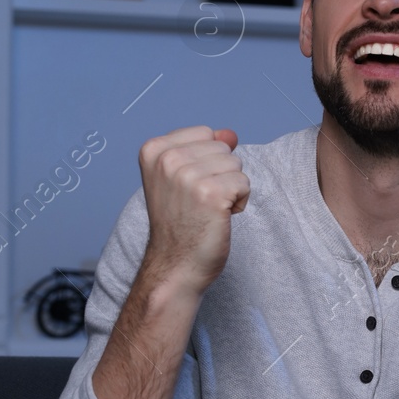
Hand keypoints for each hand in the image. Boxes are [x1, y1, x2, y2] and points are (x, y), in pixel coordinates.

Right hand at [137, 125, 248, 296]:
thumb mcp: (182, 177)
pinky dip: (239, 202)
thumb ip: (205, 149)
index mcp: (154, 150)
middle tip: (199, 203)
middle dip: (221, 174)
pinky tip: (219, 217)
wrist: (174, 265)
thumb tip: (230, 134)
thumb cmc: (180, 224)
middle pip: (222, 147)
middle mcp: (167, 159)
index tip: (188, 188)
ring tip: (208, 210)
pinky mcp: (211, 193)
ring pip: (236, 164)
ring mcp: (188, 175)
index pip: (205, 133)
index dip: (207, 161)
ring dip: (231, 189)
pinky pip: (244, 183)